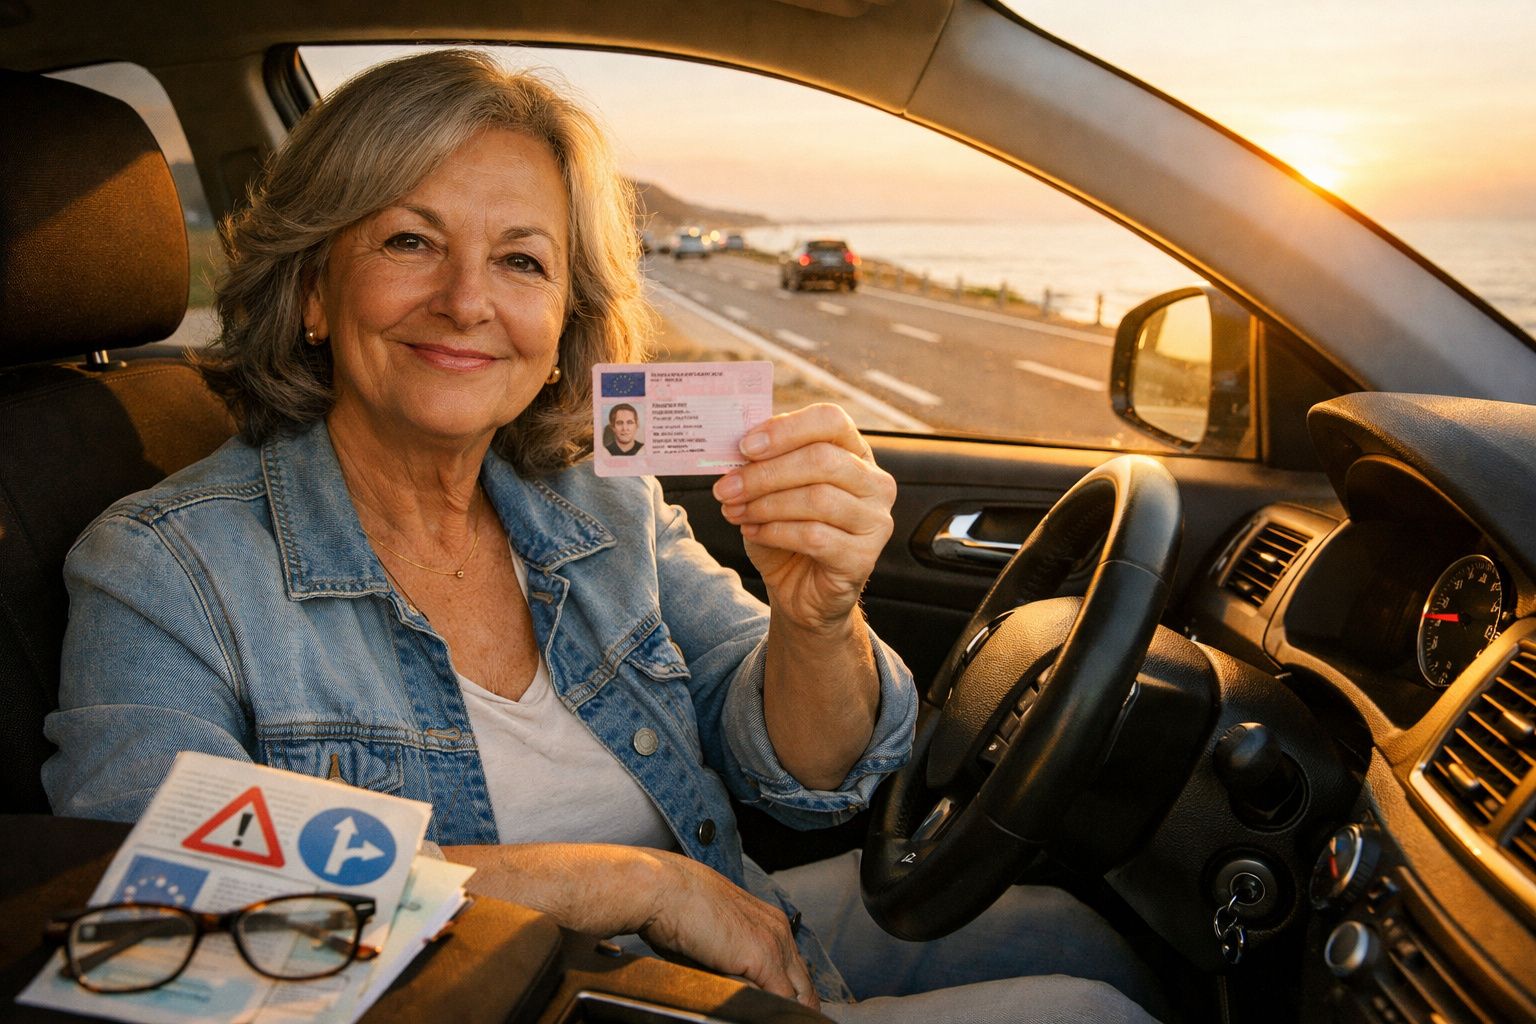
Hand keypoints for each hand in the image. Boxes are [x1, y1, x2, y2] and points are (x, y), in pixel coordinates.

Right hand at [640, 851, 817, 1008]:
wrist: (662, 889)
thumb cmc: (673, 910)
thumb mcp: (712, 937)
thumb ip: (733, 964)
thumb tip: (741, 991)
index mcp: (768, 922)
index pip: (793, 971)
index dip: (788, 994)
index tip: (778, 1010)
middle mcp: (778, 930)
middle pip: (804, 986)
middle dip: (795, 1008)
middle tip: (779, 1020)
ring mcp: (774, 944)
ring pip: (799, 996)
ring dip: (783, 1010)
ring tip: (772, 1018)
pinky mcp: (764, 958)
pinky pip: (781, 1000)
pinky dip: (771, 1012)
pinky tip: (757, 1015)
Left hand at [713, 404, 895, 630]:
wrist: (801, 590)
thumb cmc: (788, 533)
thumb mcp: (773, 490)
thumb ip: (764, 462)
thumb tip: (739, 446)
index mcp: (855, 453)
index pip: (831, 420)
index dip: (786, 429)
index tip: (745, 446)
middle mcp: (875, 483)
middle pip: (822, 459)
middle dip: (765, 473)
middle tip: (726, 488)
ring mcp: (875, 521)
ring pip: (817, 498)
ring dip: (766, 504)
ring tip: (735, 511)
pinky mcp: (864, 557)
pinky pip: (814, 536)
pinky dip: (775, 532)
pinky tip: (753, 532)